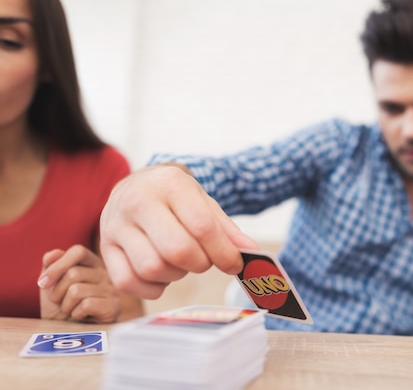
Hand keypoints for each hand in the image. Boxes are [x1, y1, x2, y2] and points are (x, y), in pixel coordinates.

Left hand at [38, 245, 122, 322]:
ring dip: (66, 305)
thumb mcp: (52, 285)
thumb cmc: (63, 307)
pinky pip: (86, 304)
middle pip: (73, 273)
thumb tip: (53, 254)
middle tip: (60, 302)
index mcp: (91, 263)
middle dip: (57, 292)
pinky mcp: (115, 305)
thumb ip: (50, 266)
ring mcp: (112, 288)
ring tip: (71, 310)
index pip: (77, 251)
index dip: (57, 266)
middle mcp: (105, 272)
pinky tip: (82, 316)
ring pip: (76, 290)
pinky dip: (76, 313)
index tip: (42, 284)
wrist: (73, 333)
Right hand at [99, 164, 257, 298]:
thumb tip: (249, 253)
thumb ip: (226, 229)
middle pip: (177, 250)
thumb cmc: (175, 198)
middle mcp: (137, 201)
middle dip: (200, 263)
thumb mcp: (203, 203)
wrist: (136, 187)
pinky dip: (152, 287)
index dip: (223, 252)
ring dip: (176, 275)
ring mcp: (115, 225)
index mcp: (170, 184)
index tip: (234, 264)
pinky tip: (162, 274)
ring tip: (180, 262)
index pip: (202, 226)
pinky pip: (128, 282)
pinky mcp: (104, 248)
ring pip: (152, 268)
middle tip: (204, 260)